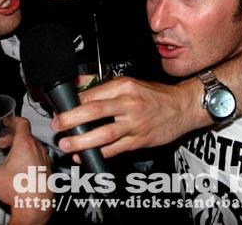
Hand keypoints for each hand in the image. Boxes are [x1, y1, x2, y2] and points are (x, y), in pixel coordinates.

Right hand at [0, 117, 52, 224]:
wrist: (36, 206)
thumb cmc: (20, 190)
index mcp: (25, 144)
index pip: (22, 123)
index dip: (13, 120)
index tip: (7, 122)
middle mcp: (37, 149)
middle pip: (26, 135)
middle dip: (12, 138)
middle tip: (2, 144)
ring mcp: (45, 160)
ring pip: (33, 147)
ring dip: (21, 149)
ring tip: (10, 158)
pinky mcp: (48, 171)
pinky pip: (39, 159)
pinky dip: (29, 160)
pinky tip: (20, 171)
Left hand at [51, 76, 207, 157]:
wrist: (183, 108)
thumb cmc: (155, 96)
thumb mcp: (130, 83)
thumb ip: (104, 87)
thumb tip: (78, 86)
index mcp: (123, 86)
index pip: (92, 94)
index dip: (73, 103)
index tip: (60, 109)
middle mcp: (128, 104)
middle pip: (95, 111)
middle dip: (72, 119)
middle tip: (58, 126)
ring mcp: (134, 124)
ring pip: (104, 134)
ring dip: (82, 141)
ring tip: (67, 145)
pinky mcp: (139, 141)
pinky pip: (115, 150)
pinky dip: (98, 154)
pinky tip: (84, 157)